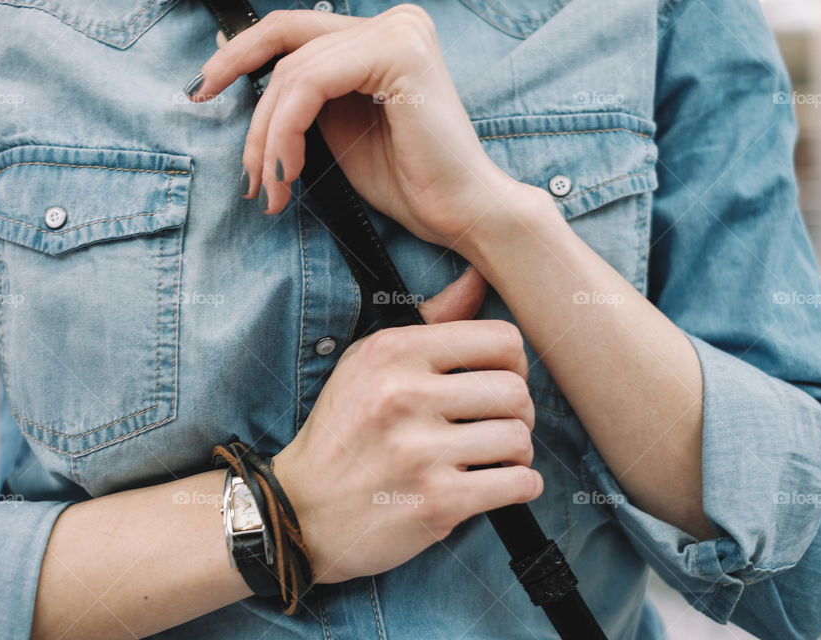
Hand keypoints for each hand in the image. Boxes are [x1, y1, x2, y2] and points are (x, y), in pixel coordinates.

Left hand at [191, 5, 527, 248]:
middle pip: (286, 45)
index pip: (293, 32)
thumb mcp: (338, 129)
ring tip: (270, 185)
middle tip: (240, 162)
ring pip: (293, 72)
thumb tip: (239, 76)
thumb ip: (303, 97)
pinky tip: (287, 171)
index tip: (202, 90)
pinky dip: (286, 131)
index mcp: (380, 37)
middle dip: (245, 104)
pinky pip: (311, 84)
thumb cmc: (407, 181)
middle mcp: (393, 23)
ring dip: (267, 137)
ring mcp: (398, 32)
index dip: (239, 54)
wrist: (460, 214)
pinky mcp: (399, 54)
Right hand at [271, 267, 542, 583]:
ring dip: (518, 451)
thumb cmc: (343, 432)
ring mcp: (420, 452)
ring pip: (518, 438)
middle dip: (519, 411)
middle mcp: (404, 395)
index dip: (514, 361)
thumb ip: (429, 321)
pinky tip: (500, 483)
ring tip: (496, 456)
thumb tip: (478, 278)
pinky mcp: (436, 502)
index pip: (500, 339)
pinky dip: (520, 486)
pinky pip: (518, 483)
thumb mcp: (368, 363)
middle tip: (501, 423)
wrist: (300, 512)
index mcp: (391, 352)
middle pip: (514, 390)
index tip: (500, 379)